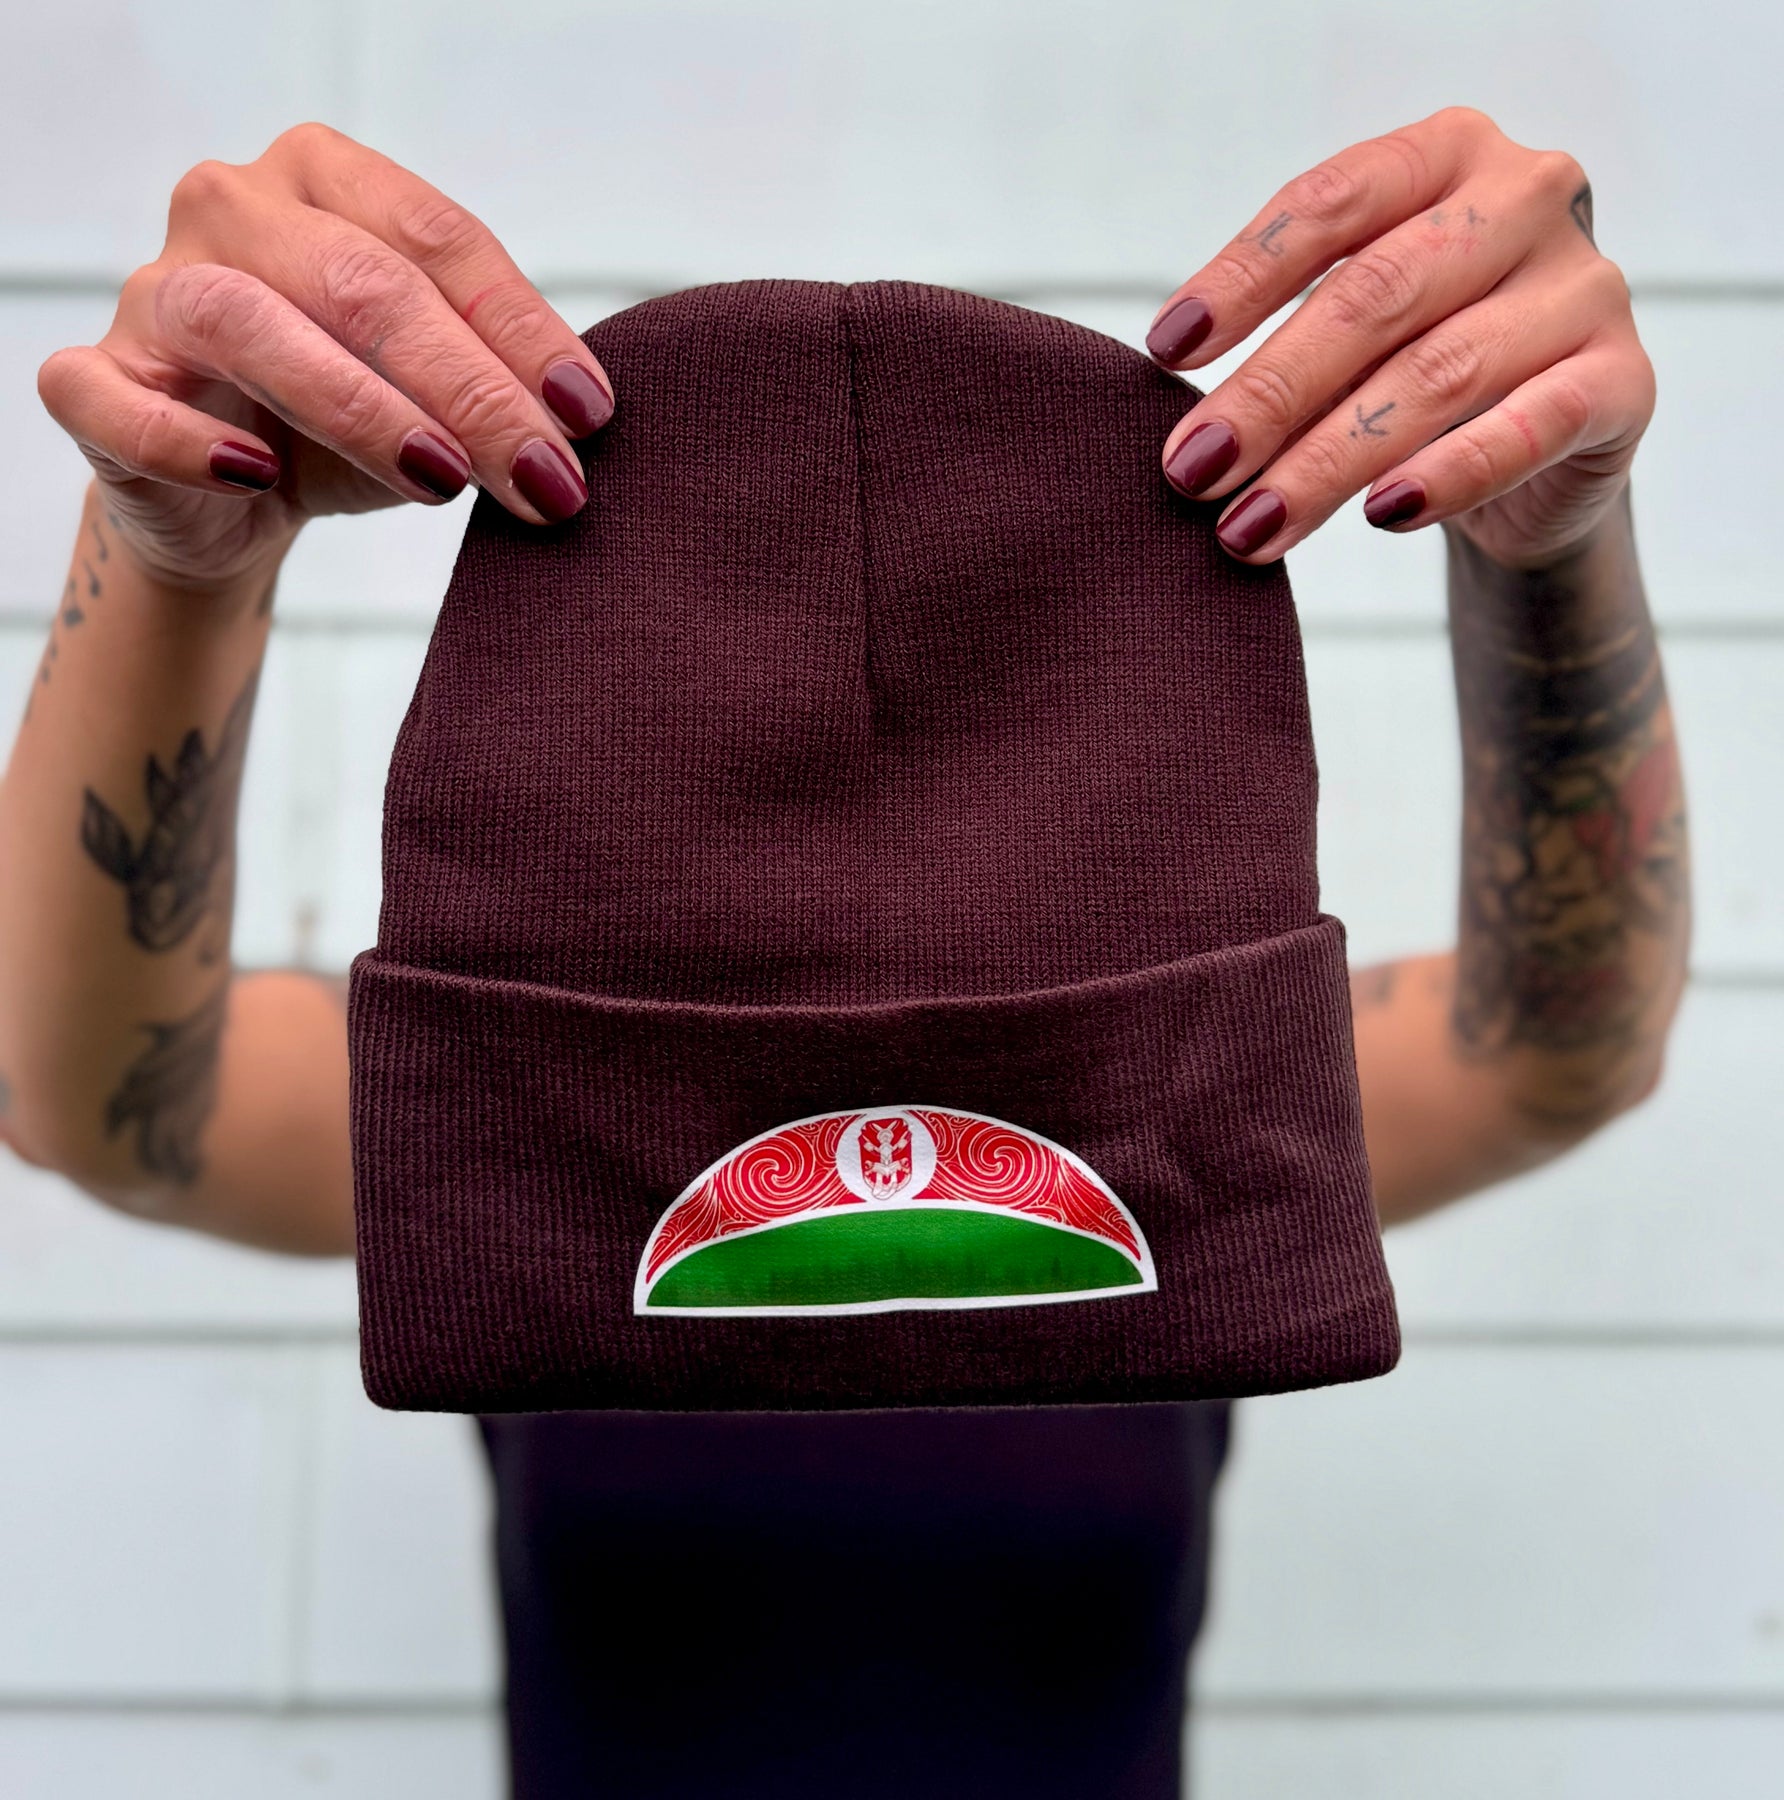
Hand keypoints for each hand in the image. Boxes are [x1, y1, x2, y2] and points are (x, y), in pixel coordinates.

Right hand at [35, 121, 614, 591]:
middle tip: (548, 478)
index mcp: (323, 178)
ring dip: (364, 411)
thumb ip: (498, 380)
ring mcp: (154, 292)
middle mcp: (230, 209)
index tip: (589, 416)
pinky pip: (121, 404)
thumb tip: (583, 420)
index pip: (437, 237)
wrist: (237, 501)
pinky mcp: (93, 385)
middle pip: (363, 283)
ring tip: (448, 482)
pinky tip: (259, 479)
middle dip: (471, 390)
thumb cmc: (352, 422)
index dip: (520, 328)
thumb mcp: (438, 389)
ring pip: (251, 325)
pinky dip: (188, 442)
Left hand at [1144, 105, 1655, 571]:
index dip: (1241, 277)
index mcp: (1448, 154)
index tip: (1164, 351)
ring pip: (1437, 373)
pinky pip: (1526, 430)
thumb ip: (1290, 341)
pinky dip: (1446, 475)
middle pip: (1375, 295)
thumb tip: (1188, 426)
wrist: (1538, 455)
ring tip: (1248, 526)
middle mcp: (1527, 197)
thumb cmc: (1418, 367)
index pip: (1329, 203)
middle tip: (1191, 469)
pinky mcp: (1623, 382)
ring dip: (1327, 461)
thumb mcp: (1352, 334)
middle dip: (1269, 392)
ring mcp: (1585, 286)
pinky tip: (1379, 516)